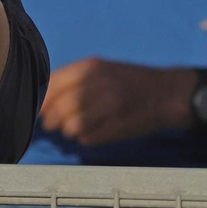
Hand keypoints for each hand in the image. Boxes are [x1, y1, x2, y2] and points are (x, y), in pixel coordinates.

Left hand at [39, 58, 194, 146]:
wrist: (166, 93)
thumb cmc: (127, 81)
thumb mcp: (100, 69)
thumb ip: (71, 80)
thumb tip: (42, 98)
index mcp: (89, 68)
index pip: (52, 86)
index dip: (43, 101)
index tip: (40, 109)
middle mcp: (98, 85)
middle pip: (60, 109)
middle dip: (51, 120)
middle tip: (51, 125)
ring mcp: (109, 107)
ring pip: (71, 127)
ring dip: (68, 131)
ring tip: (73, 129)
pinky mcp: (118, 127)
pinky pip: (88, 138)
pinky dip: (85, 139)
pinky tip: (92, 133)